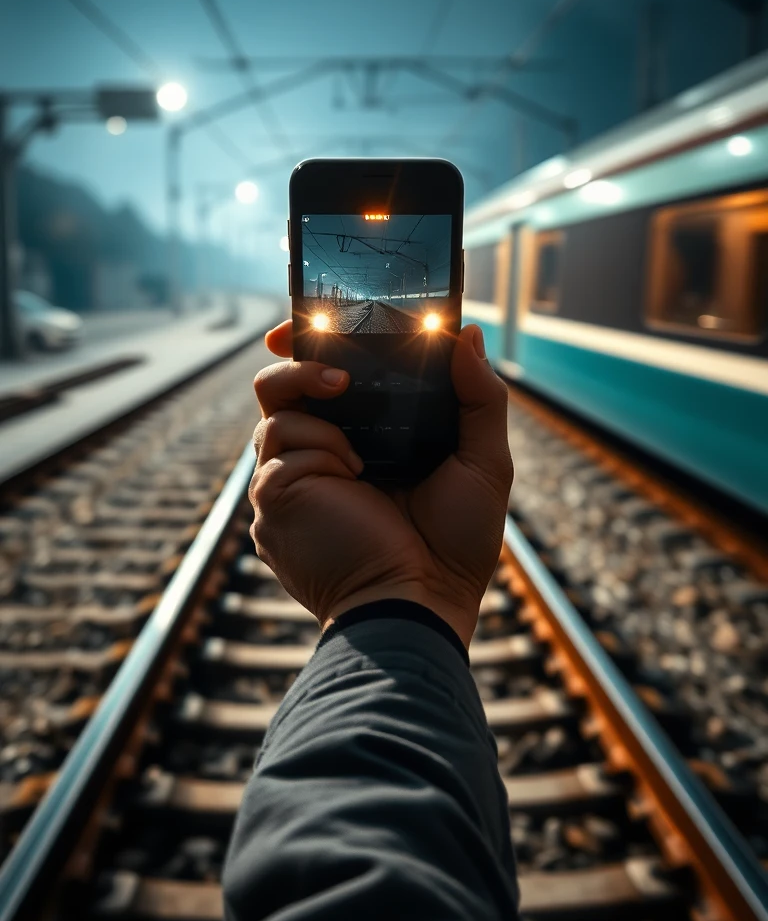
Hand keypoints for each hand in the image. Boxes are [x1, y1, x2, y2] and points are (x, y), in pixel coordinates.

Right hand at [249, 322, 512, 648]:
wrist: (424, 602)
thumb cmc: (456, 546)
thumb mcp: (482, 461)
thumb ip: (479, 396)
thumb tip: (467, 334)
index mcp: (361, 440)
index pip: (323, 379)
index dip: (312, 345)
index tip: (313, 318)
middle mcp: (320, 455)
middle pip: (278, 384)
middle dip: (299, 361)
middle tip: (339, 371)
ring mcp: (291, 478)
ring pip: (272, 410)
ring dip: (316, 406)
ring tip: (358, 442)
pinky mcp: (274, 501)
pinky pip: (278, 450)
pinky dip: (319, 450)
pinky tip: (352, 478)